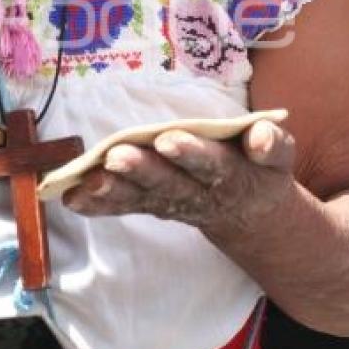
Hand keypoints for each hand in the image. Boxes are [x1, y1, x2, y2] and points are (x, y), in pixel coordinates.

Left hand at [62, 119, 295, 238]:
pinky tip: (72, 199)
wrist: (249, 211)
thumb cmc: (257, 168)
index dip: (190, 153)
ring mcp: (171, 201)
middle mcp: (196, 191)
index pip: (210, 163)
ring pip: (141, 196)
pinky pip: (124, 206)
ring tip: (88, 179)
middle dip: (142, 170)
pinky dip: (99, 204)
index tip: (167, 140)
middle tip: (116, 157)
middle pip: (168, 182)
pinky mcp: (151, 205)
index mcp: (230, 174)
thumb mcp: (276, 157)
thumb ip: (272, 145)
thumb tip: (263, 137)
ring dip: (114, 188)